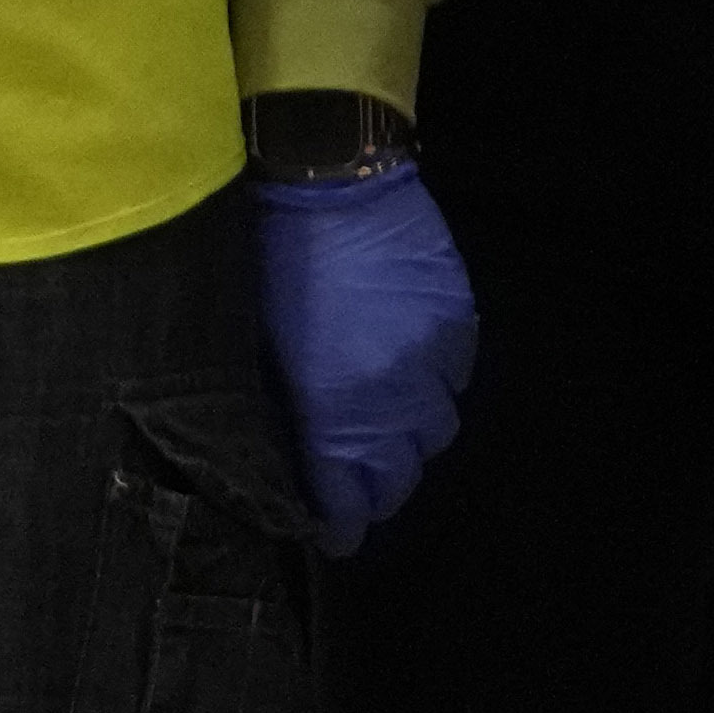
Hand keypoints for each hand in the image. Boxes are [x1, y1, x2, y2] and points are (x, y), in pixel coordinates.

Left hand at [258, 160, 484, 555]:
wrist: (325, 177)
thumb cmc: (264, 259)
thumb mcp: (254, 347)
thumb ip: (277, 412)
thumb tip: (285, 459)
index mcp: (335, 405)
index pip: (351, 495)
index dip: (341, 523)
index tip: (330, 535)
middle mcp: (396, 392)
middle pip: (403, 472)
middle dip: (377, 487)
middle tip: (353, 490)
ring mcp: (434, 356)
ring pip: (437, 430)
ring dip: (407, 440)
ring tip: (378, 435)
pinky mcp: (460, 320)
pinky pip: (454, 378)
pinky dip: (430, 388)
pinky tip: (403, 377)